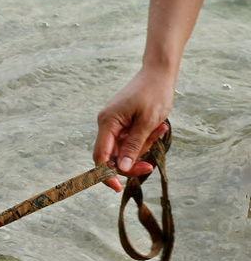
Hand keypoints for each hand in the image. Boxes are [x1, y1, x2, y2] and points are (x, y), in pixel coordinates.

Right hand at [93, 65, 174, 191]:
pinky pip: (129, 140)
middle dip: (131, 161)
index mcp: (108, 123)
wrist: (159, 72)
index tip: (118, 188)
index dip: (106, 175)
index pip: (101, 157)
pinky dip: (142, 139)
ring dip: (141, 147)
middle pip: (111, 156)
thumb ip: (133, 146)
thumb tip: (121, 168)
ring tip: (159, 130)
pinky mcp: (121, 123)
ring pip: (122, 149)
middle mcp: (106, 124)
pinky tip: (157, 127)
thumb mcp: (147, 122)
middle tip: (150, 165)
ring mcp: (113, 124)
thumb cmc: (155, 93)